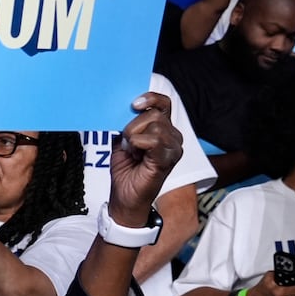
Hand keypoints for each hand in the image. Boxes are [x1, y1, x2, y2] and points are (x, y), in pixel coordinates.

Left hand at [107, 92, 182, 225]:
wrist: (124, 197)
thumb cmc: (126, 170)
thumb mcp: (122, 140)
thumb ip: (126, 123)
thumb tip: (121, 108)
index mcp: (163, 129)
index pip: (164, 103)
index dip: (150, 98)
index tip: (133, 104)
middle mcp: (172, 137)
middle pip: (154, 114)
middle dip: (133, 125)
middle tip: (126, 143)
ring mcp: (173, 148)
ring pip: (154, 125)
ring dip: (133, 136)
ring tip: (131, 151)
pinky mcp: (168, 159)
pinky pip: (153, 140)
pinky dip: (137, 144)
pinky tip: (135, 155)